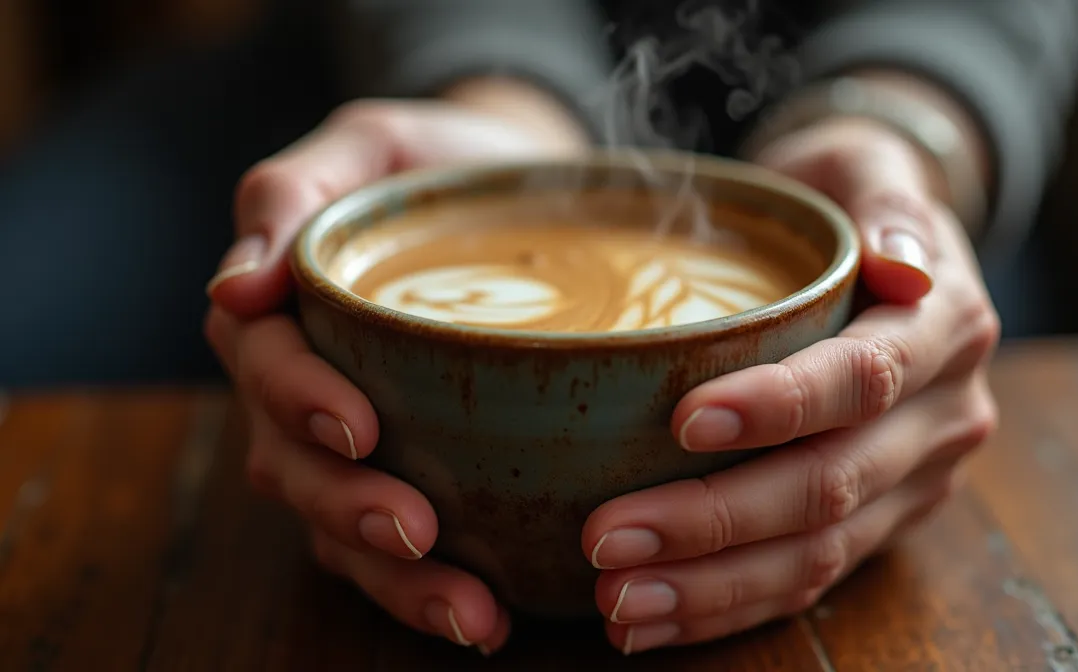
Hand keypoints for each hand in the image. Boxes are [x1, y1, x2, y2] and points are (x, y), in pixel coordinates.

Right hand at [204, 85, 588, 653]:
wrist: (519, 193)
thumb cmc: (438, 166)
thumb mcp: (372, 143)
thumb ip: (297, 191)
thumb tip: (235, 284)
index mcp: (282, 310)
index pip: (266, 361)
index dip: (298, 398)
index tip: (357, 425)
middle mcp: (303, 387)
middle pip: (294, 463)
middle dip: (346, 505)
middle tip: (412, 531)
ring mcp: (351, 441)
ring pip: (339, 523)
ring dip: (394, 576)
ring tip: (469, 612)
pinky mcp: (409, 475)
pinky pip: (395, 547)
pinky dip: (429, 587)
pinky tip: (487, 615)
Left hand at [580, 117, 1000, 654]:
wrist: (886, 252)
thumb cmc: (848, 198)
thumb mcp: (869, 166)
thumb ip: (888, 200)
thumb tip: (904, 267)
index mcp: (947, 331)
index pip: (863, 379)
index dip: (779, 406)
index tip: (681, 420)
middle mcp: (943, 417)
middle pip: (830, 486)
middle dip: (716, 520)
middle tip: (607, 536)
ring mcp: (916, 481)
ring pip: (818, 553)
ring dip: (712, 585)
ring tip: (617, 601)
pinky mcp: (882, 523)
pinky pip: (809, 579)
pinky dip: (729, 607)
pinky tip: (655, 617)